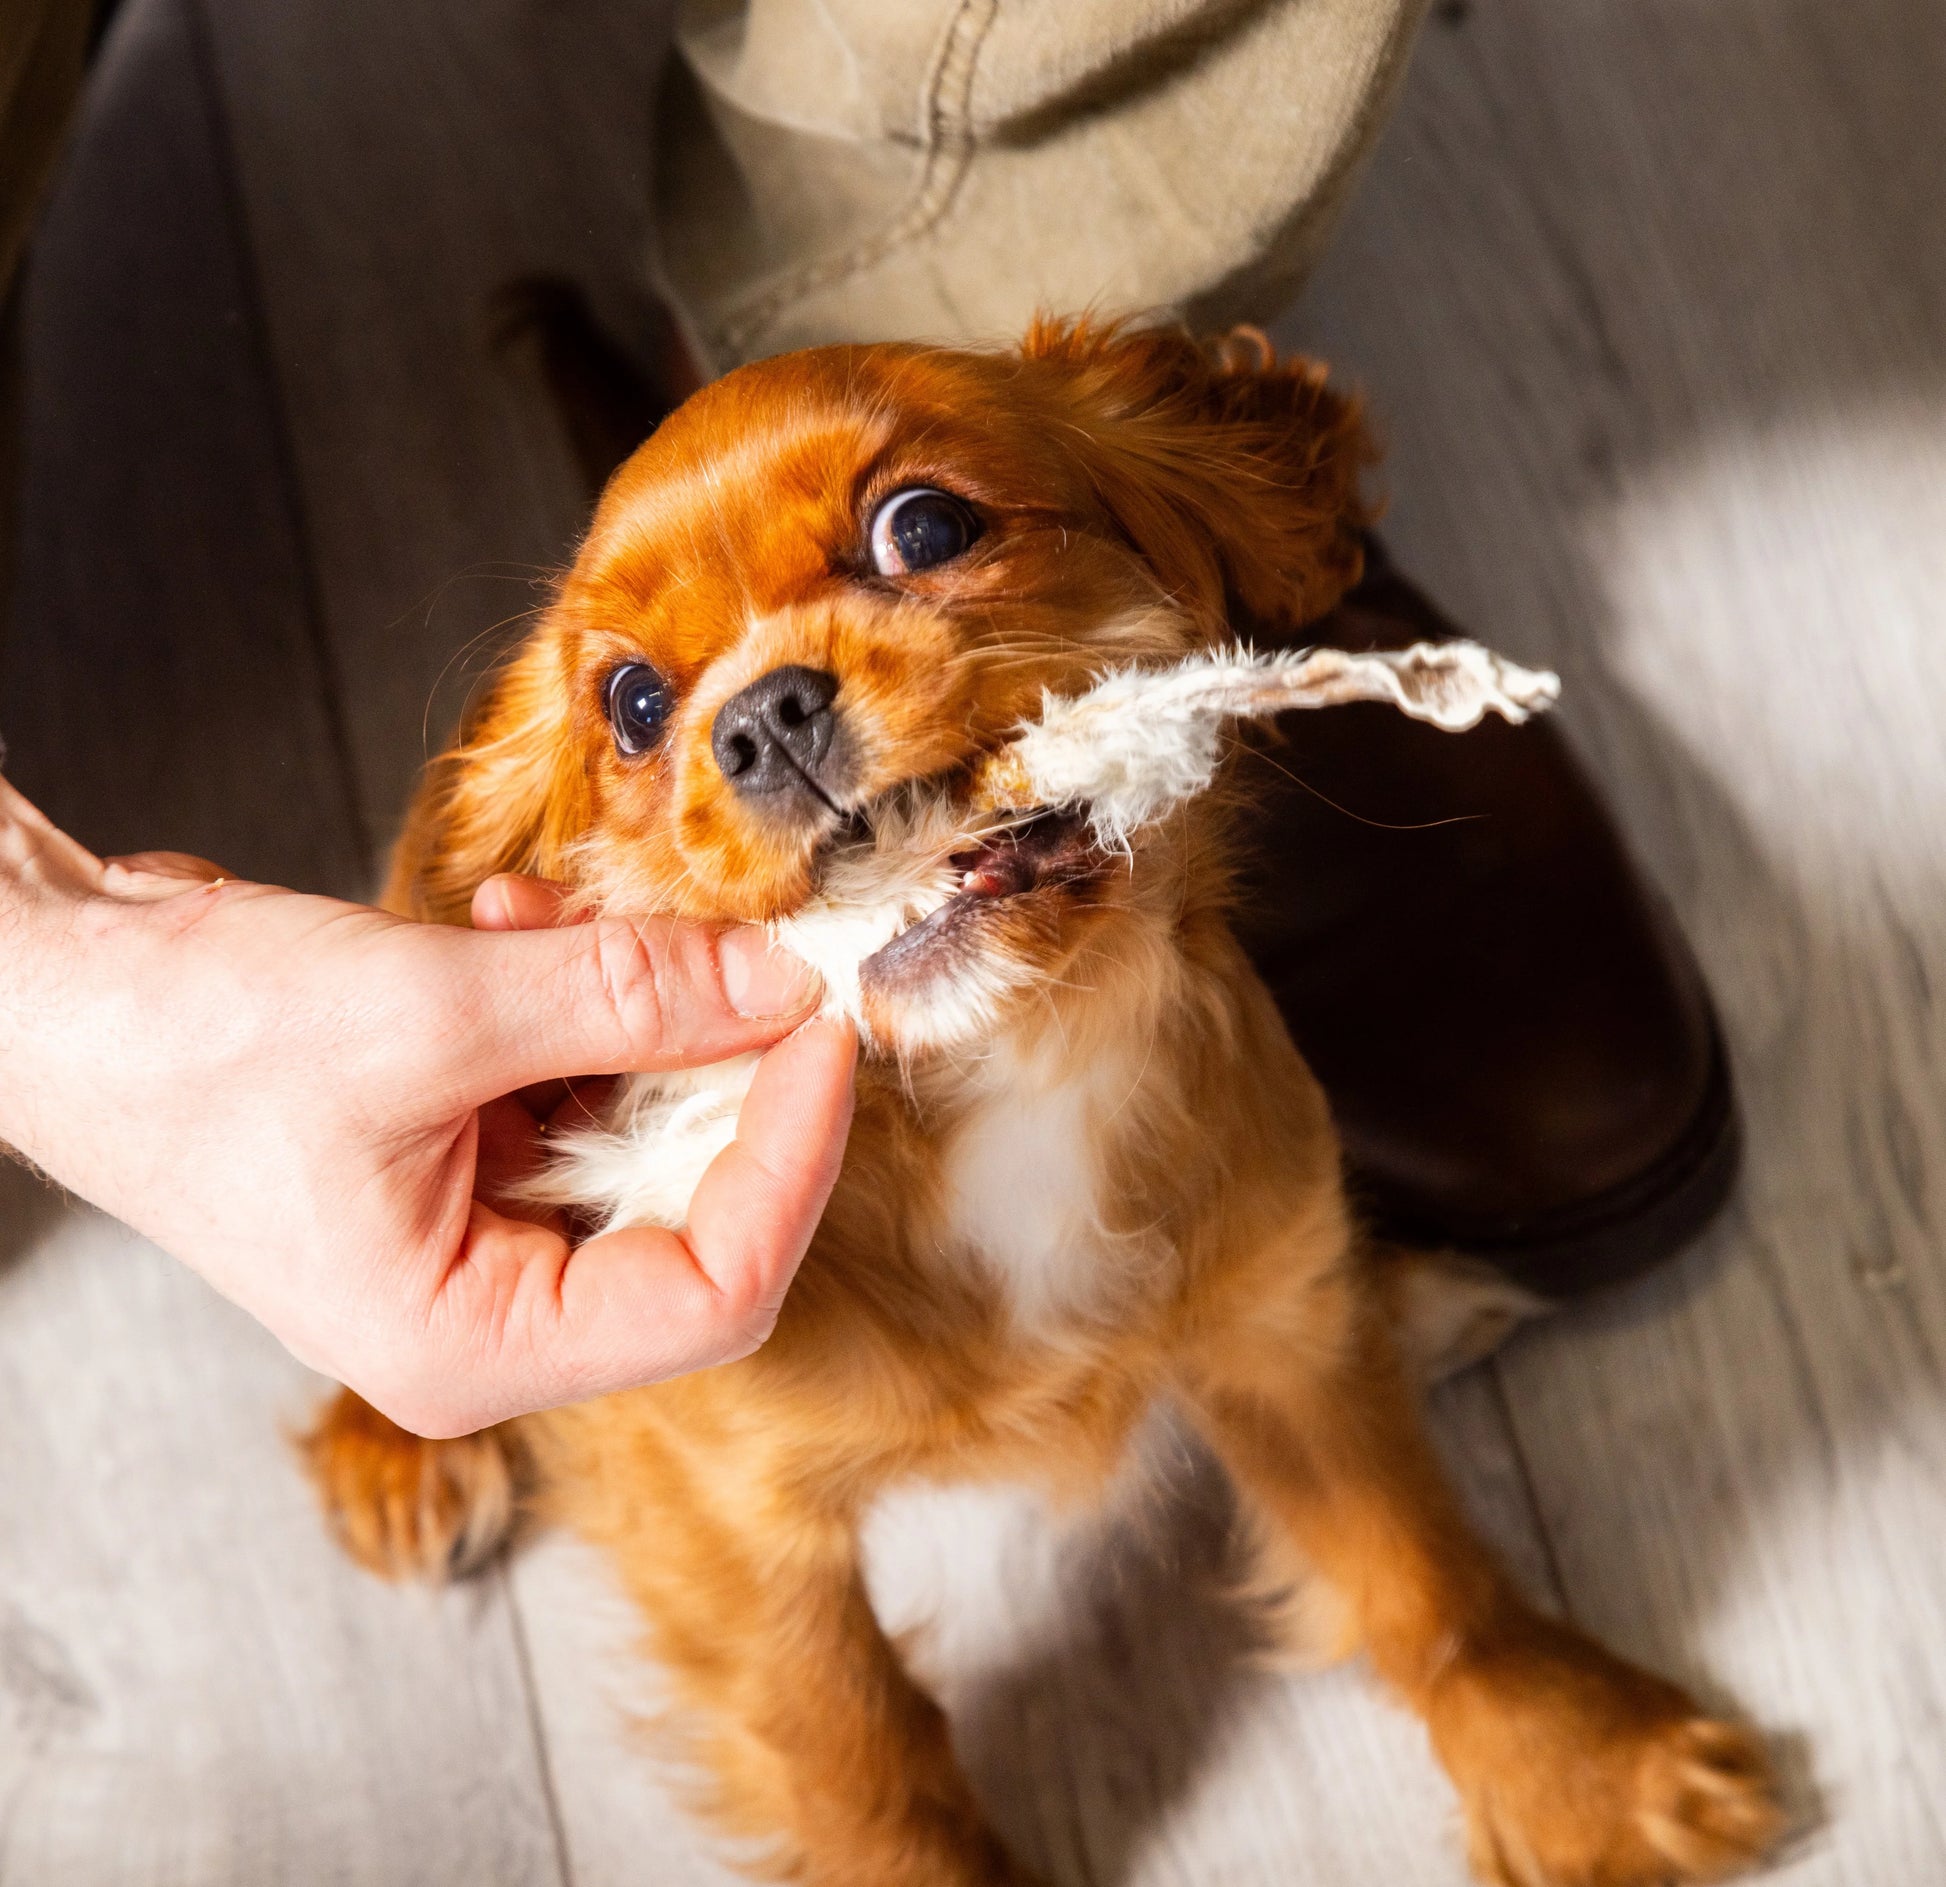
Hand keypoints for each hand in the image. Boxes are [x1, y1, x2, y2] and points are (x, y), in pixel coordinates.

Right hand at [0, 776, 855, 1435]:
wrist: (57, 992)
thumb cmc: (186, 1042)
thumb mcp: (435, 1011)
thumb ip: (629, 998)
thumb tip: (779, 983)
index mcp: (472, 1344)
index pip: (716, 1289)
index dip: (793, 1156)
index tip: (825, 1031)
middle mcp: (486, 1312)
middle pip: (693, 1210)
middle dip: (718, 1069)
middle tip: (739, 955)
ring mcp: (475, 1233)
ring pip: (637, 1132)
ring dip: (635, 1013)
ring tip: (564, 922)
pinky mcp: (462, 1156)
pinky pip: (574, 1087)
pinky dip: (576, 1003)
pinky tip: (521, 925)